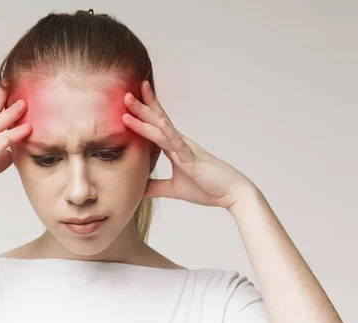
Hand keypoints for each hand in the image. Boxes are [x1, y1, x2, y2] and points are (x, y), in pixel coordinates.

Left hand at [122, 81, 256, 210]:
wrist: (232, 194)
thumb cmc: (207, 188)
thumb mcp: (174, 189)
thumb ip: (156, 187)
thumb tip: (138, 189)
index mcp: (176, 148)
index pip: (156, 127)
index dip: (143, 113)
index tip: (128, 101)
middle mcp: (180, 143)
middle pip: (157, 120)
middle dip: (140, 107)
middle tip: (124, 93)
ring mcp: (186, 149)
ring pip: (161, 128)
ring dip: (145, 115)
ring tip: (130, 101)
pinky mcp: (193, 160)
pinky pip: (179, 145)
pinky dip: (168, 133)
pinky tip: (159, 122)